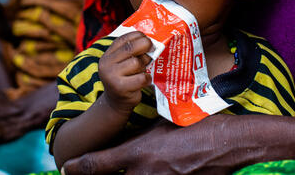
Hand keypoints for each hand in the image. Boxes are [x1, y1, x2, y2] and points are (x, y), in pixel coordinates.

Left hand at [62, 114, 294, 174]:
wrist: (229, 143)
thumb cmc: (195, 127)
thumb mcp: (163, 125)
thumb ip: (140, 137)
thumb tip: (124, 145)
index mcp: (140, 152)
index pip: (99, 165)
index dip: (78, 169)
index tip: (65, 169)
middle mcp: (145, 173)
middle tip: (88, 173)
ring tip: (117, 172)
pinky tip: (145, 173)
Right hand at [99, 31, 151, 113]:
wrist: (116, 102)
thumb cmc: (125, 78)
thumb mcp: (124, 62)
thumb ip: (133, 52)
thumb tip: (151, 41)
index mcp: (108, 55)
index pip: (123, 39)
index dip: (138, 36)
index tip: (147, 38)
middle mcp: (107, 64)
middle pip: (130, 48)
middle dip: (145, 46)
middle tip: (153, 49)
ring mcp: (112, 76)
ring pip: (136, 63)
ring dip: (144, 66)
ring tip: (142, 70)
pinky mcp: (120, 88)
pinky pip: (141, 78)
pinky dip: (147, 79)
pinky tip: (144, 81)